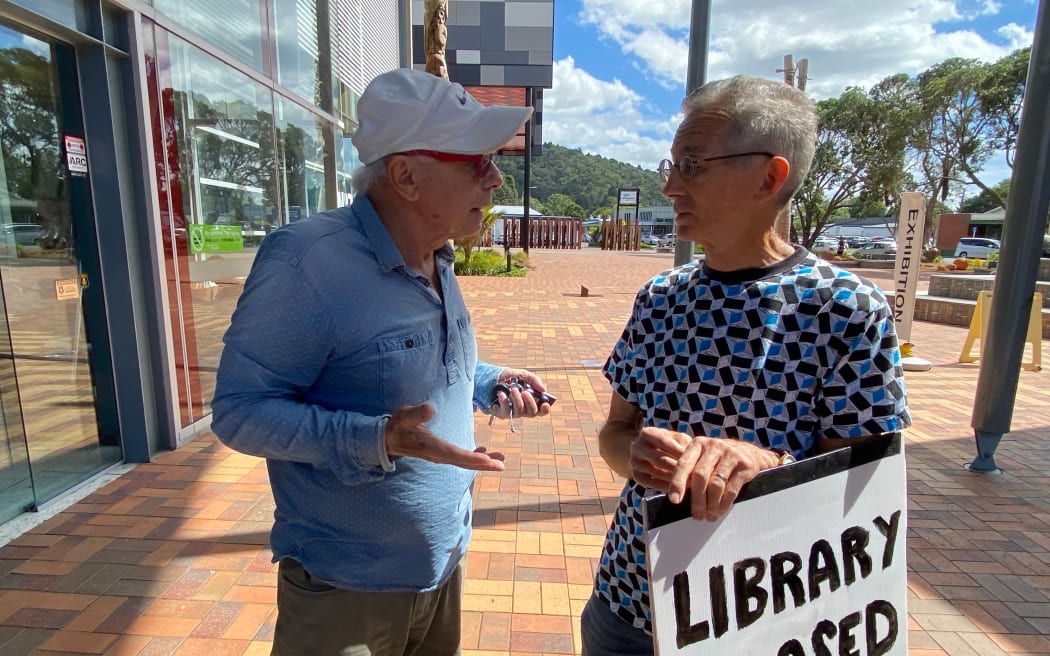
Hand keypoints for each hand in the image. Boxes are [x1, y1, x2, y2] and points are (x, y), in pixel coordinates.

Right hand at [386, 403, 505, 470]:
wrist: (389, 440)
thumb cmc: (398, 426)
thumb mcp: (404, 416)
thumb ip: (416, 414)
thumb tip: (430, 408)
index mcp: (432, 446)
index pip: (455, 454)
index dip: (472, 458)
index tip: (487, 460)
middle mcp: (438, 455)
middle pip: (464, 462)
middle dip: (483, 464)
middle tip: (501, 465)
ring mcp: (440, 456)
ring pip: (465, 461)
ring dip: (483, 462)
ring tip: (500, 461)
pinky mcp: (441, 453)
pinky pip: (461, 458)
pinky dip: (475, 457)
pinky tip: (485, 454)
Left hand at [490, 368, 552, 419]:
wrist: (493, 378)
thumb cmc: (510, 378)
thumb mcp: (523, 375)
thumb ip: (534, 380)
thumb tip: (543, 389)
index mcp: (530, 401)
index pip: (541, 411)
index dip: (545, 410)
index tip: (545, 404)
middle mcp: (523, 409)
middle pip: (532, 413)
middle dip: (530, 402)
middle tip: (525, 392)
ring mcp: (513, 412)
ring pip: (520, 412)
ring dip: (517, 400)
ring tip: (513, 389)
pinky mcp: (502, 413)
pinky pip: (506, 411)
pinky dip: (505, 402)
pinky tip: (502, 394)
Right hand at [629, 427, 690, 491]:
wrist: (650, 452)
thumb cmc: (670, 444)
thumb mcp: (677, 438)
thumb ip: (685, 444)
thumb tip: (695, 458)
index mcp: (647, 433)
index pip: (665, 443)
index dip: (682, 452)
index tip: (698, 461)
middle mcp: (636, 447)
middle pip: (661, 460)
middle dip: (680, 469)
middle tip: (696, 477)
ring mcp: (634, 462)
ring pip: (658, 473)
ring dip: (675, 480)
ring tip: (692, 484)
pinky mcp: (636, 476)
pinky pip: (653, 484)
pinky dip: (667, 487)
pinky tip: (680, 489)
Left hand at [665, 436, 779, 521]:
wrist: (750, 453)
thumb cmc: (719, 459)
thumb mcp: (704, 458)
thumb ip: (690, 471)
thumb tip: (676, 497)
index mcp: (698, 444)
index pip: (684, 464)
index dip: (677, 483)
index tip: (674, 500)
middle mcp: (714, 446)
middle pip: (700, 476)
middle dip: (697, 499)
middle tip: (696, 515)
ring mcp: (731, 454)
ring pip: (716, 484)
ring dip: (711, 505)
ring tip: (709, 516)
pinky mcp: (745, 465)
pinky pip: (732, 489)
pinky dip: (724, 503)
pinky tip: (720, 511)